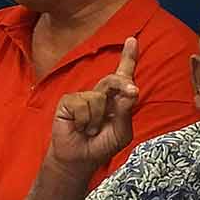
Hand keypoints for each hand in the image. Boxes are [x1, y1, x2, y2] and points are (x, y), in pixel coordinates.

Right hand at [47, 37, 140, 173]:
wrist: (79, 159)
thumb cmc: (101, 146)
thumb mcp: (121, 132)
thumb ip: (126, 112)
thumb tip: (132, 91)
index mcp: (116, 99)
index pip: (123, 75)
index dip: (128, 57)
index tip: (132, 40)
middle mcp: (100, 94)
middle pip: (113, 80)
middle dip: (121, 86)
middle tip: (127, 97)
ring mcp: (83, 96)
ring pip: (98, 98)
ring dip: (97, 120)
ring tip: (91, 130)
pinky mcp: (68, 102)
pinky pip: (82, 105)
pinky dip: (84, 121)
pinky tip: (79, 128)